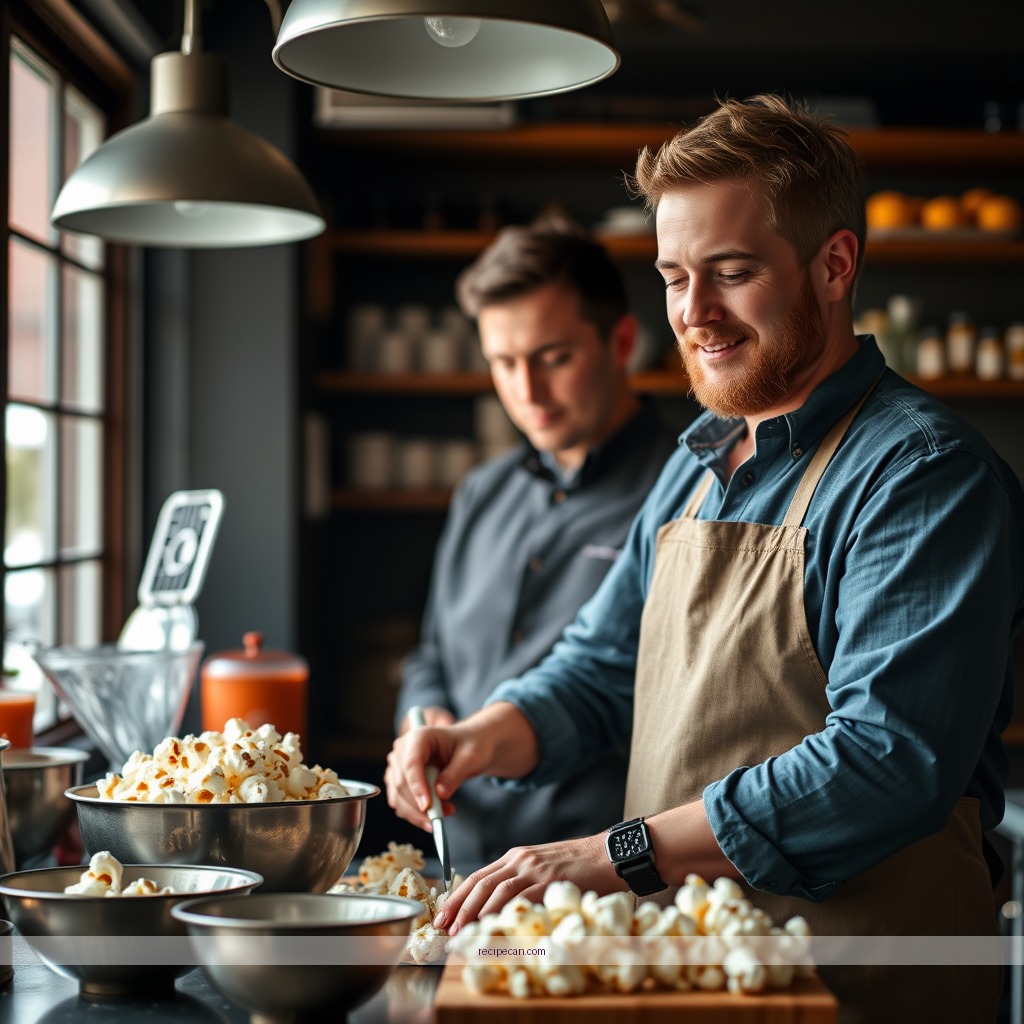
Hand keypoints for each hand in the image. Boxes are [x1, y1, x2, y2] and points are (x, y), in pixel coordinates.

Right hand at [385, 702, 539, 831]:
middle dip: (420, 805)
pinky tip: (437, 813)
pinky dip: (416, 814)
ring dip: (418, 813)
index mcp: (419, 736)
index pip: (411, 763)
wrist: (470, 746)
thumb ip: (455, 774)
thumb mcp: (471, 757)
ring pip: (398, 797)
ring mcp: (399, 766)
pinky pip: (401, 803)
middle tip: (444, 816)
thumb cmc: (471, 745)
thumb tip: (440, 794)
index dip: (417, 787)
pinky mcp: (401, 781)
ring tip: (447, 812)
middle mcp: (403, 750)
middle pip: (401, 783)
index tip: (427, 807)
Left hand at [432, 833, 625, 935]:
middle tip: (446, 927)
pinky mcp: (550, 880)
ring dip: (476, 912)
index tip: (445, 915)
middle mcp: (521, 859)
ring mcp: (535, 869)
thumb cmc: (578, 864)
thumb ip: (522, 880)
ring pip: (496, 890)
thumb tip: (500, 908)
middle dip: (460, 906)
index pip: (478, 876)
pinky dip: (506, 913)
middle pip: (481, 882)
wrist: (607, 853)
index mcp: (516, 856)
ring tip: (464, 932)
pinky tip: (495, 927)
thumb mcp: (542, 866)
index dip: (458, 896)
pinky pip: (523, 897)